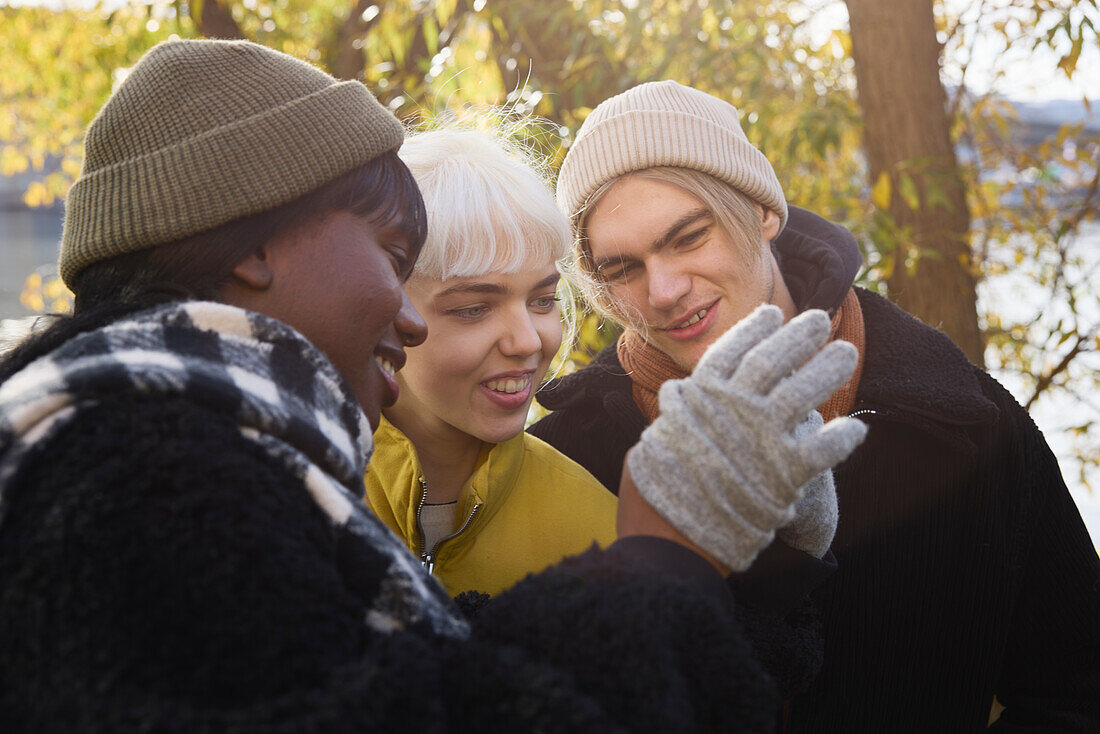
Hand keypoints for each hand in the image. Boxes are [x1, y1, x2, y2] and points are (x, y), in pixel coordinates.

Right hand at [626, 305, 866, 571]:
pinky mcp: (787, 473)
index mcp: (699, 396)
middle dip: (798, 336)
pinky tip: (856, 428)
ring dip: (827, 368)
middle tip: (818, 320)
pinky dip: (843, 437)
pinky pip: (825, 448)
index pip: (731, 351)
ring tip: (846, 352)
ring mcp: (762, 437)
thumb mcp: (656, 437)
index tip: (772, 313)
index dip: (753, 329)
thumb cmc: (654, 490)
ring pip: (803, 391)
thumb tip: (679, 394)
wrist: (667, 538)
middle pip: (773, 360)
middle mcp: (733, 408)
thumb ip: (679, 414)